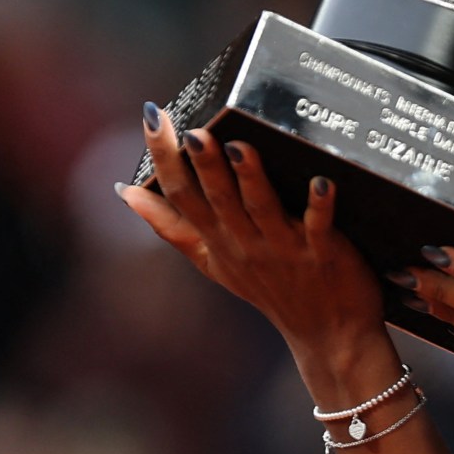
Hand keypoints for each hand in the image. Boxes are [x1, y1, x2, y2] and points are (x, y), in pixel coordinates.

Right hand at [117, 104, 386, 348]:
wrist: (329, 335)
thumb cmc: (271, 288)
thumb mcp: (212, 261)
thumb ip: (172, 227)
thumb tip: (124, 194)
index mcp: (217, 240)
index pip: (181, 196)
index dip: (164, 158)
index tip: (153, 118)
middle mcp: (245, 244)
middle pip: (219, 200)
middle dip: (205, 165)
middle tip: (194, 131)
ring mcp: (284, 250)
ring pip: (263, 209)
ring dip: (251, 179)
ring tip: (241, 148)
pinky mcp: (324, 256)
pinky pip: (320, 228)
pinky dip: (320, 206)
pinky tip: (322, 182)